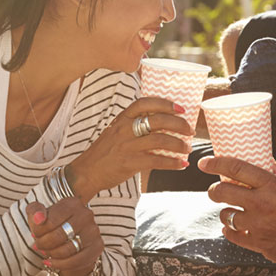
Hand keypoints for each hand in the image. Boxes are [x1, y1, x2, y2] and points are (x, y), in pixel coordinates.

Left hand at [26, 198, 100, 275]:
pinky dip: (60, 264)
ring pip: (67, 250)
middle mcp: (86, 214)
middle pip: (58, 236)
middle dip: (44, 244)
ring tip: (46, 252)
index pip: (50, 221)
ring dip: (51, 254)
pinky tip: (51, 262)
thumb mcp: (39, 213)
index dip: (38, 232)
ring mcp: (93, 231)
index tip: (35, 234)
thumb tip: (38, 218)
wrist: (70, 238)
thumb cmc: (53, 224)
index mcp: (72, 203)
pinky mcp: (97, 247)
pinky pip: (76, 261)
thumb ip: (35, 211)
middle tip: (39, 245)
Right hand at [68, 97, 192, 198]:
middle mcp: (124, 129)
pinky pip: (157, 161)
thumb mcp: (115, 132)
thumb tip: (163, 124)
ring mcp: (127, 146)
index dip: (164, 103)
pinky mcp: (129, 163)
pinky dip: (173, 163)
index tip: (180, 108)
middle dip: (178, 124)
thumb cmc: (104, 152)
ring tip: (187, 148)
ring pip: (160, 141)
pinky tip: (181, 164)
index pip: (144, 103)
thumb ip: (133, 125)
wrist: (86, 172)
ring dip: (178, 144)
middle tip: (189, 130)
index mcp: (121, 119)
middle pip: (157, 121)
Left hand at [199, 156, 275, 274]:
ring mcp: (258, 225)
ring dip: (226, 212)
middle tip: (216, 191)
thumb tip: (265, 162)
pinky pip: (233, 236)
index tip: (204, 163)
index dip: (215, 164)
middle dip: (214, 190)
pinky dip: (230, 231)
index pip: (236, 169)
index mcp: (272, 185)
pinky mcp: (259, 244)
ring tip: (233, 212)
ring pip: (225, 215)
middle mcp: (261, 204)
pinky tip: (233, 228)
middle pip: (222, 192)